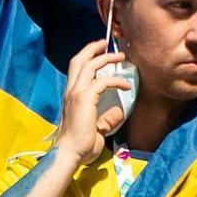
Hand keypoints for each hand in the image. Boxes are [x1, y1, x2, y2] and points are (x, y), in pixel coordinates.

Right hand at [57, 39, 129, 158]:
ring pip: (89, 66)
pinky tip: (126, 85)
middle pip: (79, 60)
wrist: (70, 153)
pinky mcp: (84, 99)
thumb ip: (105, 118)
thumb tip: (118, 111)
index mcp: (71, 95)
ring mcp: (75, 94)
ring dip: (106, 58)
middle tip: (107, 43)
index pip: (76, 68)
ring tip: (121, 56)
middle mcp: (70, 91)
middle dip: (93, 48)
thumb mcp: (96, 127)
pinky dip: (116, 80)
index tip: (100, 50)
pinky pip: (102, 82)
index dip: (87, 55)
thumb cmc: (81, 144)